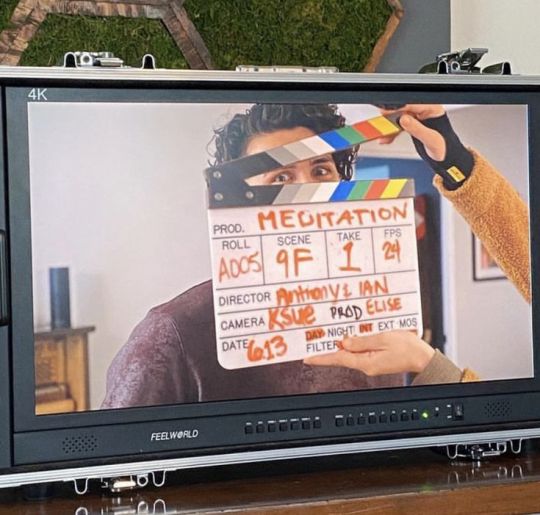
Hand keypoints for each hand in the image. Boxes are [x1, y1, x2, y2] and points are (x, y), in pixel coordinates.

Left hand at [303, 331, 434, 375]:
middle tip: (312, 343)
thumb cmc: (408, 348)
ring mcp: (371, 364)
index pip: (338, 359)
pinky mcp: (376, 360)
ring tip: (326, 338)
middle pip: (341, 357)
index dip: (321, 358)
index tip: (307, 358)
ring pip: (350, 354)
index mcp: (366, 362)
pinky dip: (352, 346)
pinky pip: (359, 353)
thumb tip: (343, 343)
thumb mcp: (383, 339)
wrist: (424, 358)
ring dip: (339, 346)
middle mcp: (366, 366)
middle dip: (327, 350)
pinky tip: (348, 338)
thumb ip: (362, 341)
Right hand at [378, 104, 473, 189]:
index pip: (412, 104)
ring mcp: (419, 119)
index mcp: (433, 109)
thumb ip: (417, 129)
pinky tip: (386, 139)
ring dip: (390, 127)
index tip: (386, 111)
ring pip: (399, 118)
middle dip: (391, 118)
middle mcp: (425, 111)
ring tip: (382, 134)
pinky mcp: (414, 126)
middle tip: (381, 124)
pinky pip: (400, 126)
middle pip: (403, 110)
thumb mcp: (430, 139)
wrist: (447, 159)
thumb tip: (404, 119)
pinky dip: (392, 133)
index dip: (398, 107)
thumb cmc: (446, 149)